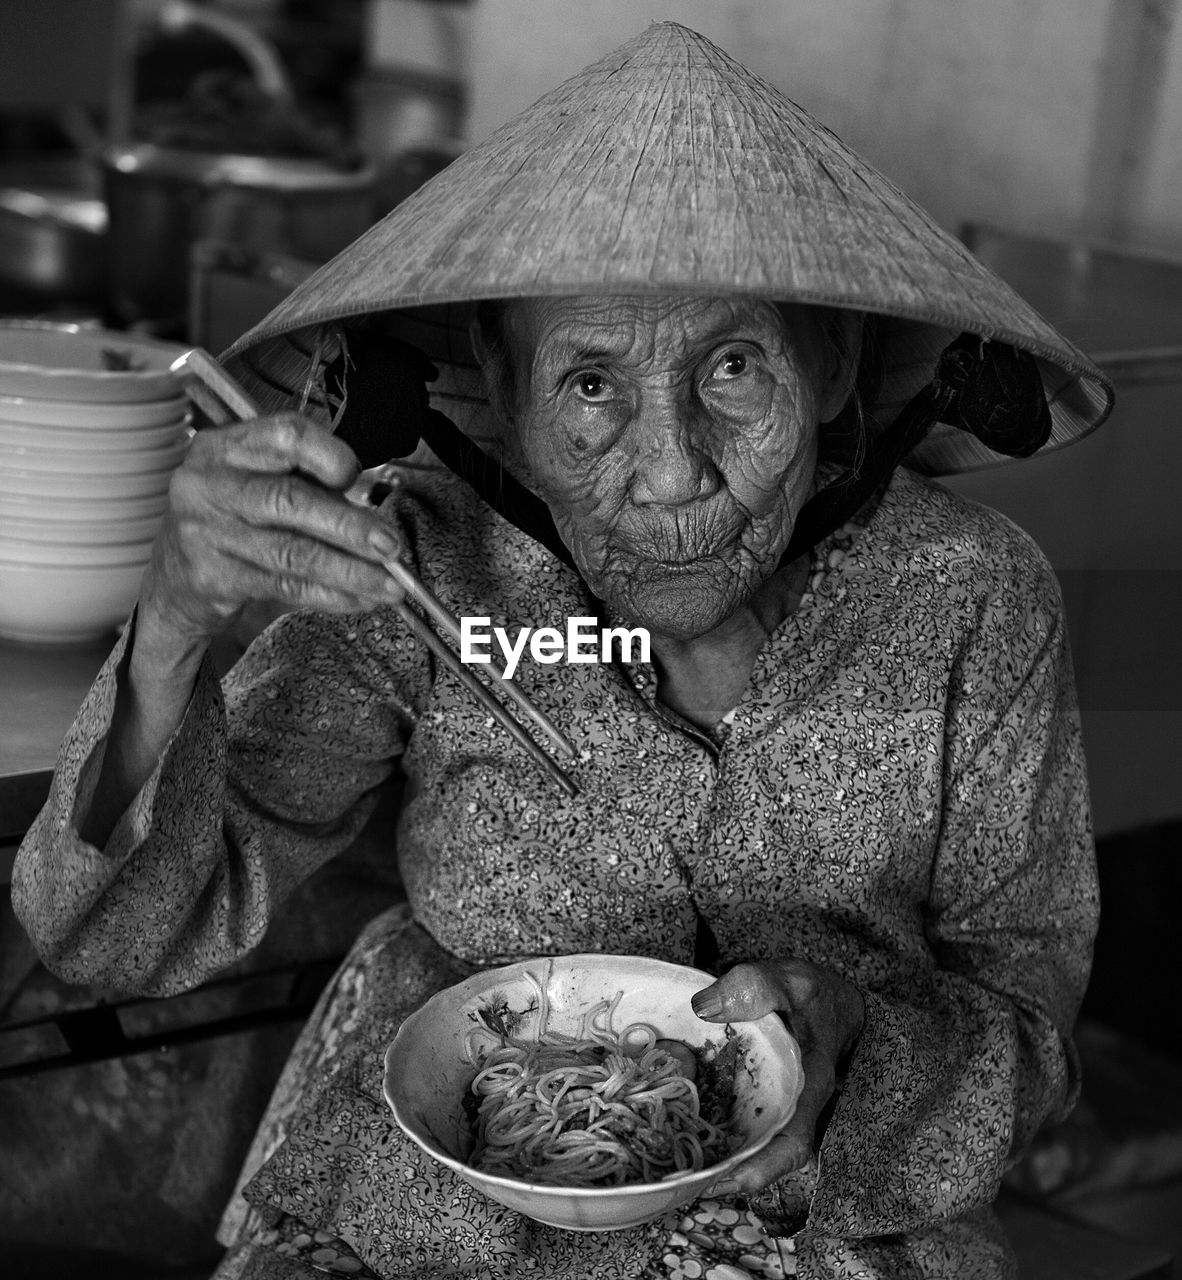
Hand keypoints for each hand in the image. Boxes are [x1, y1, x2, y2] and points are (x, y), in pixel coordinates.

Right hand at [138, 414, 404, 651]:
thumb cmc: (236, 520)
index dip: (329, 455)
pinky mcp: (211, 577)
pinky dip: (330, 595)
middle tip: (390, 546)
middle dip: (350, 526)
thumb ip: (308, 485)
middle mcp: (208, 483)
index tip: (360, 478)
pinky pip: (283, 586)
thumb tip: (374, 515)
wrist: (174, 577)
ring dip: (350, 571)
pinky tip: (360, 599)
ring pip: (291, 552)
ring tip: (389, 584)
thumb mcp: (261, 484)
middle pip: (290, 500)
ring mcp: (204, 532)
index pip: (285, 435)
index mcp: (225, 446)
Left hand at [691, 958, 864, 1192]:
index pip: (792, 1143)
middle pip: (762, 1158)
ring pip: (746, 1146)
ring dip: (712, 1158)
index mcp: (809, 1085)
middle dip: (723, 1175)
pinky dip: (710, 1132)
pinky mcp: (759, 1102)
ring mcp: (776, 1109)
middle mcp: (794, 1109)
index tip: (721, 1181)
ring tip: (669, 1166)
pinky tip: (676, 1128)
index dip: (759, 1170)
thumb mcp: (793, 981)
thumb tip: (704, 1007)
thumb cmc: (814, 995)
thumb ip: (756, 986)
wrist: (831, 1003)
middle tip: (677, 1180)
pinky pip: (736, 1125)